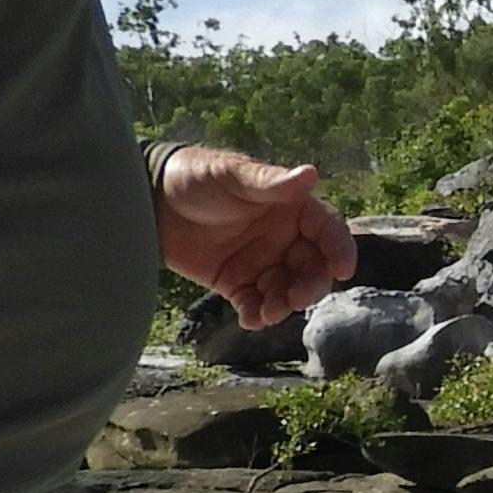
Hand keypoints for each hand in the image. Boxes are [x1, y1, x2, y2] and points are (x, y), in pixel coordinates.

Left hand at [156, 149, 357, 326]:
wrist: (149, 200)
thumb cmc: (197, 176)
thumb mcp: (233, 175)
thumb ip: (270, 182)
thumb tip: (311, 173)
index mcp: (291, 208)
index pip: (326, 229)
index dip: (339, 248)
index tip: (343, 269)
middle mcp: (283, 237)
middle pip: (312, 267)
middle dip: (310, 285)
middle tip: (297, 297)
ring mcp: (260, 262)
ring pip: (286, 289)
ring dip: (284, 304)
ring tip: (269, 311)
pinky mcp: (235, 282)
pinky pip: (254, 303)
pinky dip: (257, 314)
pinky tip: (250, 319)